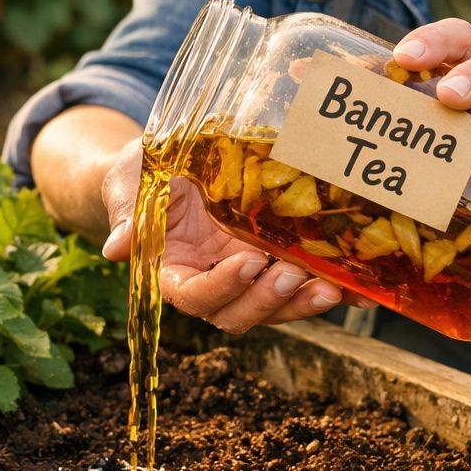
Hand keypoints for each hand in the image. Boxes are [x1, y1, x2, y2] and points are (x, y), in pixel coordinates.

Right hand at [98, 137, 365, 332]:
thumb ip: (128, 214)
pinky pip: (301, 283)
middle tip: (291, 274)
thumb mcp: (132, 182)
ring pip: (274, 306)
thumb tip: (114, 249)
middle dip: (266, 300)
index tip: (246, 262)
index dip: (221, 287)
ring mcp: (245, 272)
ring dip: (301, 302)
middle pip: (238, 312)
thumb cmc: (144, 172)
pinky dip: (328, 287)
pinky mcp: (273, 257)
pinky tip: (355, 285)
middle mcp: (211, 280)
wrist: (172, 157)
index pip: (194, 296)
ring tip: (329, 286)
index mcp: (172, 271)